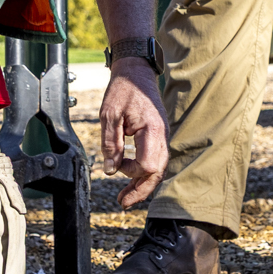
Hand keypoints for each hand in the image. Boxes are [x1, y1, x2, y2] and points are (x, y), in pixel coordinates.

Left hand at [98, 60, 167, 207]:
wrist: (136, 70)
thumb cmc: (123, 89)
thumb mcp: (109, 115)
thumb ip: (110, 143)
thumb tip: (111, 170)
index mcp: (152, 130)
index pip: (148, 165)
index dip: (131, 172)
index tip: (116, 167)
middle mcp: (162, 135)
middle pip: (157, 172)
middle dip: (141, 190)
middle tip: (123, 203)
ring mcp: (162, 135)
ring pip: (159, 168)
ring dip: (143, 184)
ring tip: (126, 196)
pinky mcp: (158, 135)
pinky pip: (156, 159)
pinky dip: (146, 172)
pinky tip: (133, 178)